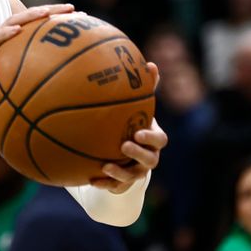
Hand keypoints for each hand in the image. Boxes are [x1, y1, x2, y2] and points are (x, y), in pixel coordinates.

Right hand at [0, 4, 75, 107]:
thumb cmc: (1, 94)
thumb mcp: (27, 87)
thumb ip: (45, 83)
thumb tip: (76, 91)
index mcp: (22, 44)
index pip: (43, 26)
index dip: (62, 20)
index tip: (84, 18)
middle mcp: (10, 38)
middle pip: (32, 18)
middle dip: (51, 10)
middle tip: (71, 8)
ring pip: (13, 21)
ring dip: (30, 15)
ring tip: (45, 12)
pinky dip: (5, 33)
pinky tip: (17, 31)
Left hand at [90, 62, 167, 192]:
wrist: (124, 153)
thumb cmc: (132, 124)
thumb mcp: (138, 108)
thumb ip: (145, 89)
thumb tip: (151, 63)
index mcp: (152, 139)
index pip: (160, 139)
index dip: (151, 137)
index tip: (137, 131)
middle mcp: (148, 158)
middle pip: (151, 160)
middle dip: (138, 154)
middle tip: (124, 145)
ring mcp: (136, 172)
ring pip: (133, 176)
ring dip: (120, 172)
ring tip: (105, 166)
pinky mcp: (122, 184)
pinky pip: (115, 187)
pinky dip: (104, 184)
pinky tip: (90, 179)